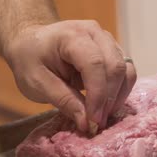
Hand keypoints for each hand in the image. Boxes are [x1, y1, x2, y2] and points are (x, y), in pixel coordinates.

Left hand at [4, 20, 136, 131]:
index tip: (93, 121)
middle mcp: (95, 33)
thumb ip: (63, 101)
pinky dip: (120, 91)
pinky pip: (126, 72)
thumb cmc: (30, 60)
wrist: (31, 42)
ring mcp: (107, 40)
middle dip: (109, 99)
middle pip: (115, 67)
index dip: (98, 95)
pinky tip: (107, 106)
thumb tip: (87, 123)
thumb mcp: (36, 83)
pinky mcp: (113, 51)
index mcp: (72, 36)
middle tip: (97, 123)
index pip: (94, 64)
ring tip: (102, 116)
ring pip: (125, 70)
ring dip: (118, 97)